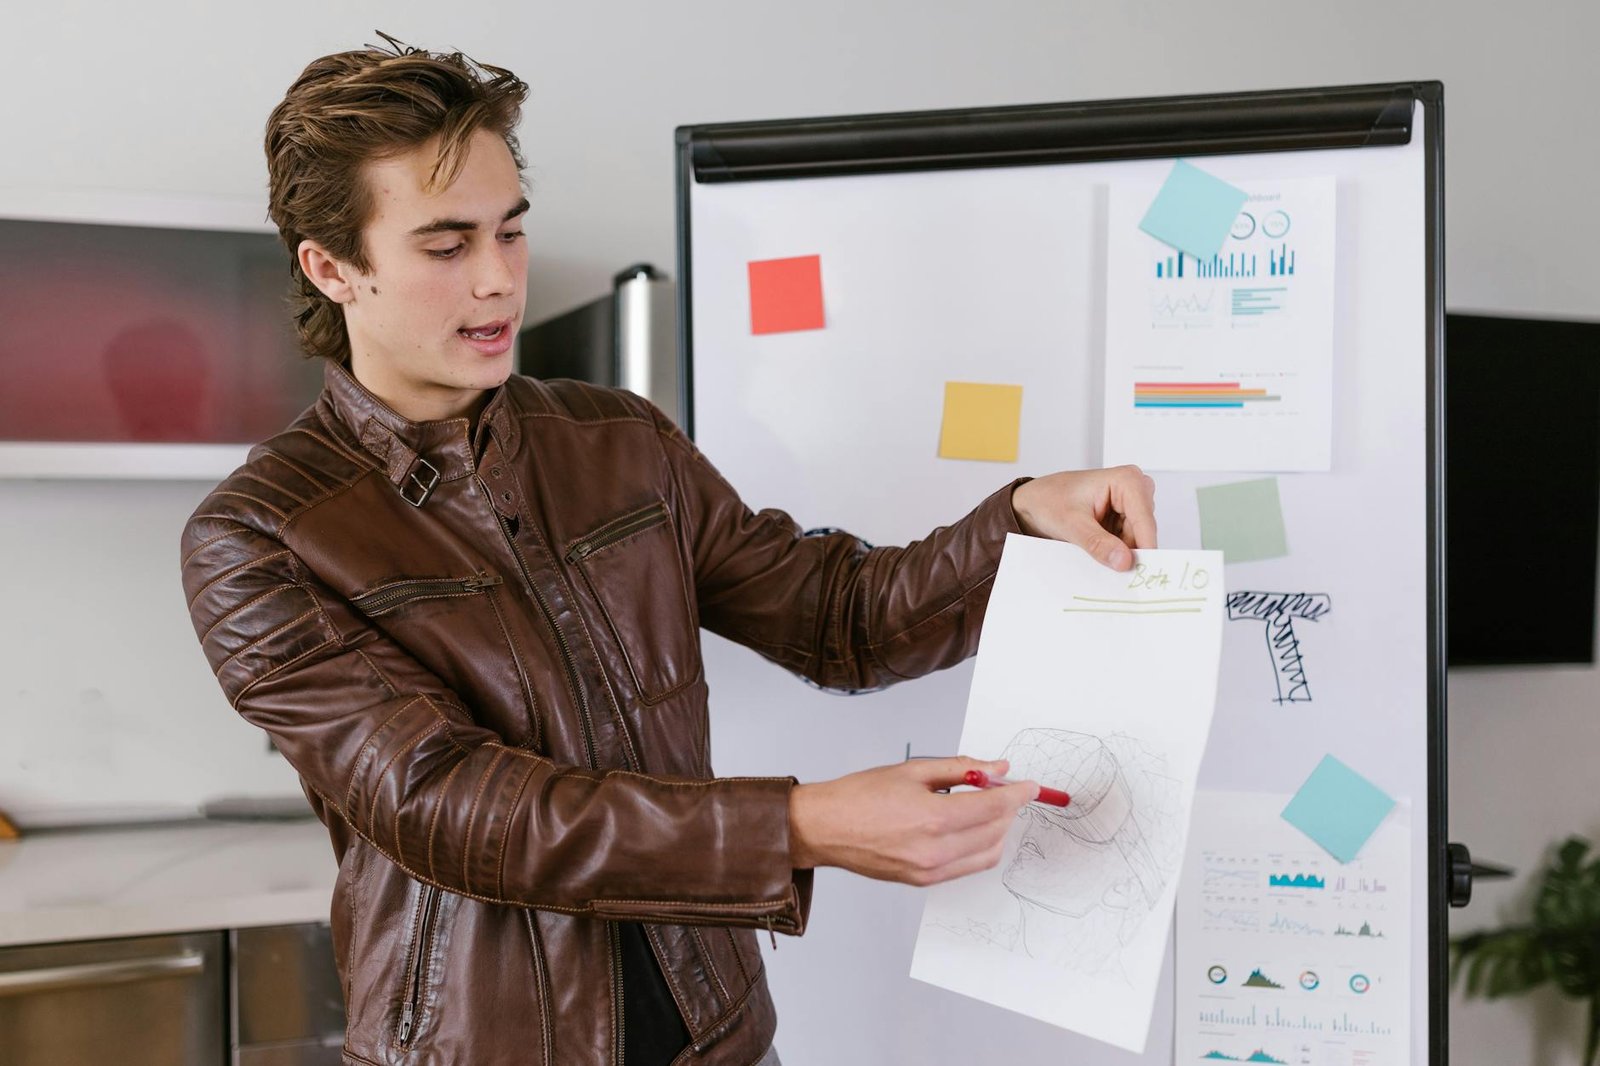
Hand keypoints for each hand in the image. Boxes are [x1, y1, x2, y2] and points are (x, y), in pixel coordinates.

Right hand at [788, 757, 1037, 885]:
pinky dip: (979, 847)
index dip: (1019, 794)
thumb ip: (961, 769)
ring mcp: (931, 871)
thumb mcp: (913, 770)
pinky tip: (968, 827)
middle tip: (1004, 789)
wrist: (824, 828)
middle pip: (997, 831)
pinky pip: (968, 867)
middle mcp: (936, 850)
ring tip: (986, 808)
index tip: (1030, 785)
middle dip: (1009, 809)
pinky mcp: (923, 881)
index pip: (996, 807)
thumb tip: (996, 768)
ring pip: (988, 854)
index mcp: (933, 818)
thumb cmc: (859, 796)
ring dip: (998, 831)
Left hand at [1011, 465, 1156, 570]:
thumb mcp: (1071, 524)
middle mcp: (1134, 489)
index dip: (1145, 549)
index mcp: (1126, 480)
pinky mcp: (1123, 518)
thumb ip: (1099, 543)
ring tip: (1098, 559)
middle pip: (1143, 532)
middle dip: (1131, 553)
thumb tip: (1124, 561)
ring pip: (1137, 540)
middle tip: (1116, 575)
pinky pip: (1128, 542)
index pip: (1145, 521)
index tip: (1144, 574)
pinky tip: (1101, 557)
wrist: (1033, 502)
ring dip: (1121, 553)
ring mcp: (1130, 505)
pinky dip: (1116, 552)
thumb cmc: (1048, 501)